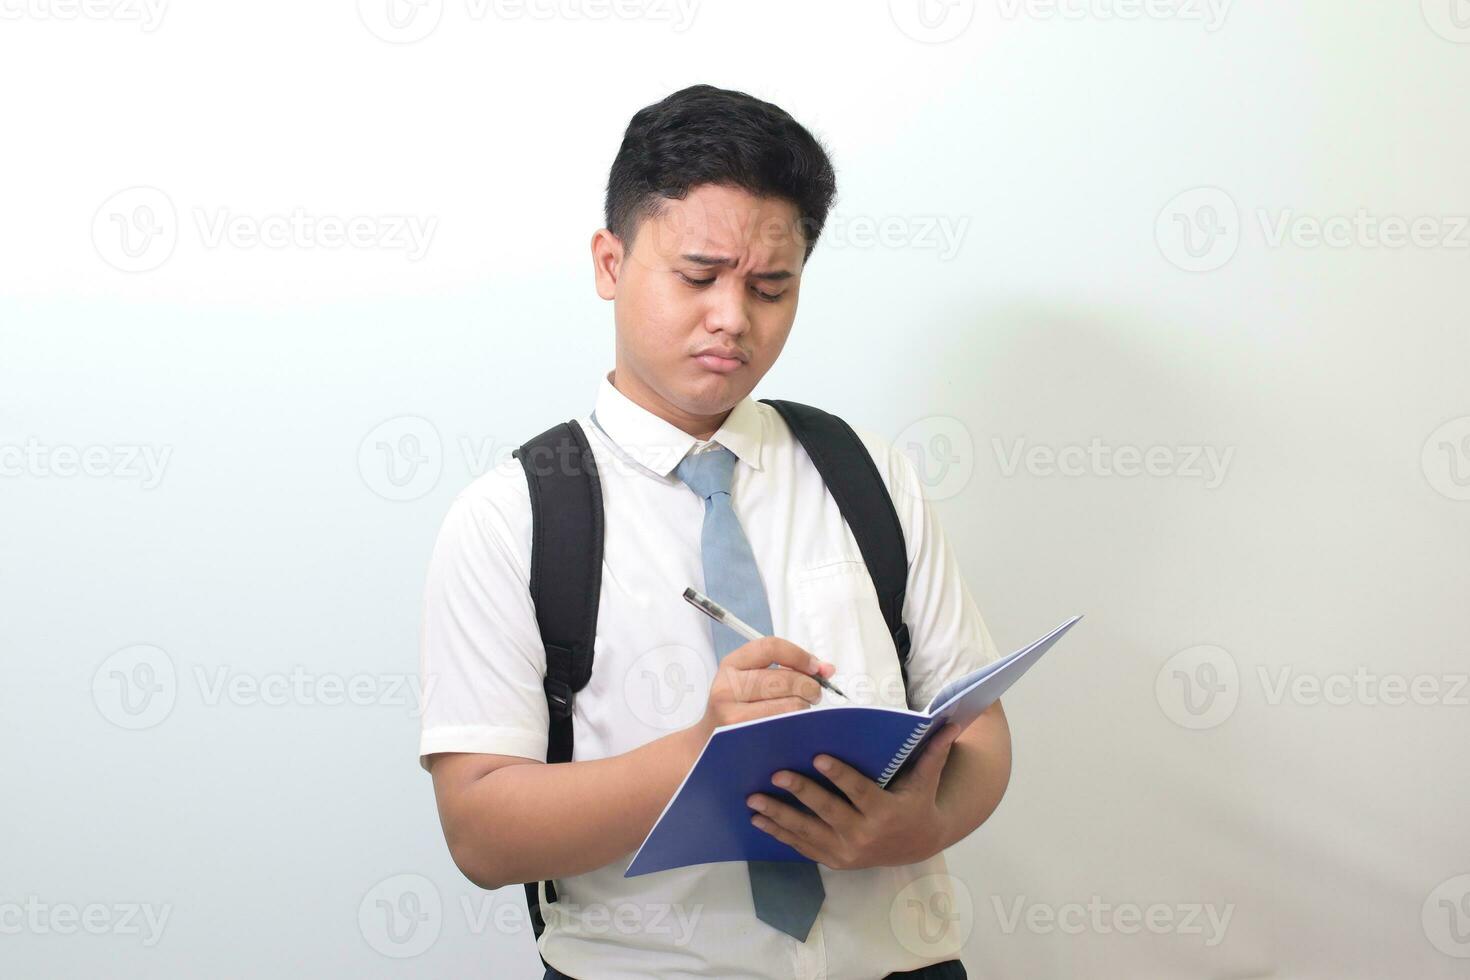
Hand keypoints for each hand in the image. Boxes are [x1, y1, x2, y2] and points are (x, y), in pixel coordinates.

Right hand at [694, 637, 835, 740]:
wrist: (707, 746)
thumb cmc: (739, 709)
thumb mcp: (751, 680)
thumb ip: (788, 668)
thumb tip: (827, 669)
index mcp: (731, 664)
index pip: (771, 647)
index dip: (800, 655)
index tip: (816, 668)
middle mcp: (727, 687)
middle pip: (786, 679)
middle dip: (810, 687)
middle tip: (813, 695)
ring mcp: (732, 716)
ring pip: (791, 705)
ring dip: (804, 709)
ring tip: (798, 713)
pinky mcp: (743, 739)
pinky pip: (786, 729)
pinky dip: (798, 727)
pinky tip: (794, 728)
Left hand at [745, 721, 963, 869]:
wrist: (917, 846)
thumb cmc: (917, 803)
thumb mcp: (926, 779)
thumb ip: (933, 751)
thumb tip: (952, 722)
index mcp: (884, 811)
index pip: (858, 791)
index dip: (838, 775)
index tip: (817, 756)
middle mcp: (864, 834)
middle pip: (827, 812)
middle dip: (800, 792)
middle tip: (775, 773)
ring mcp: (846, 851)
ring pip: (808, 832)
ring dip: (778, 816)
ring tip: (753, 800)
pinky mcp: (834, 861)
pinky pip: (803, 847)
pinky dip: (780, 834)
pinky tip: (759, 821)